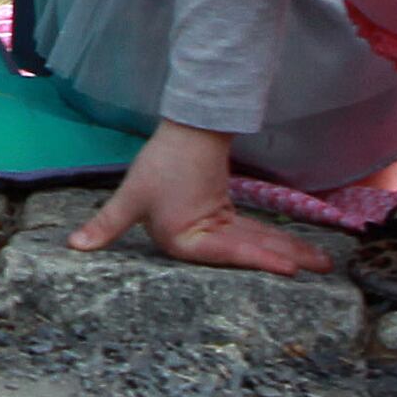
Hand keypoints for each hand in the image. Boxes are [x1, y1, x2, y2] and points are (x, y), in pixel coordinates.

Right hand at [68, 122, 333, 275]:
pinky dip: (278, 239)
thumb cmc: (158, 163)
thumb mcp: (133, 196)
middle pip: (247, 251)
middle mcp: (196, 239)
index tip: (289, 268)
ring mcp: (213, 227)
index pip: (223, 254)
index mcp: (176, 240)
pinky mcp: (224, 214)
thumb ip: (107, 225)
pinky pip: (256, 231)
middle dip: (286, 259)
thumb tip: (72, 248)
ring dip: (290, 250)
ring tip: (324, 263)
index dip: (257, 260)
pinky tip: (302, 250)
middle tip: (323, 269)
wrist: (182, 127)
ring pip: (257, 243)